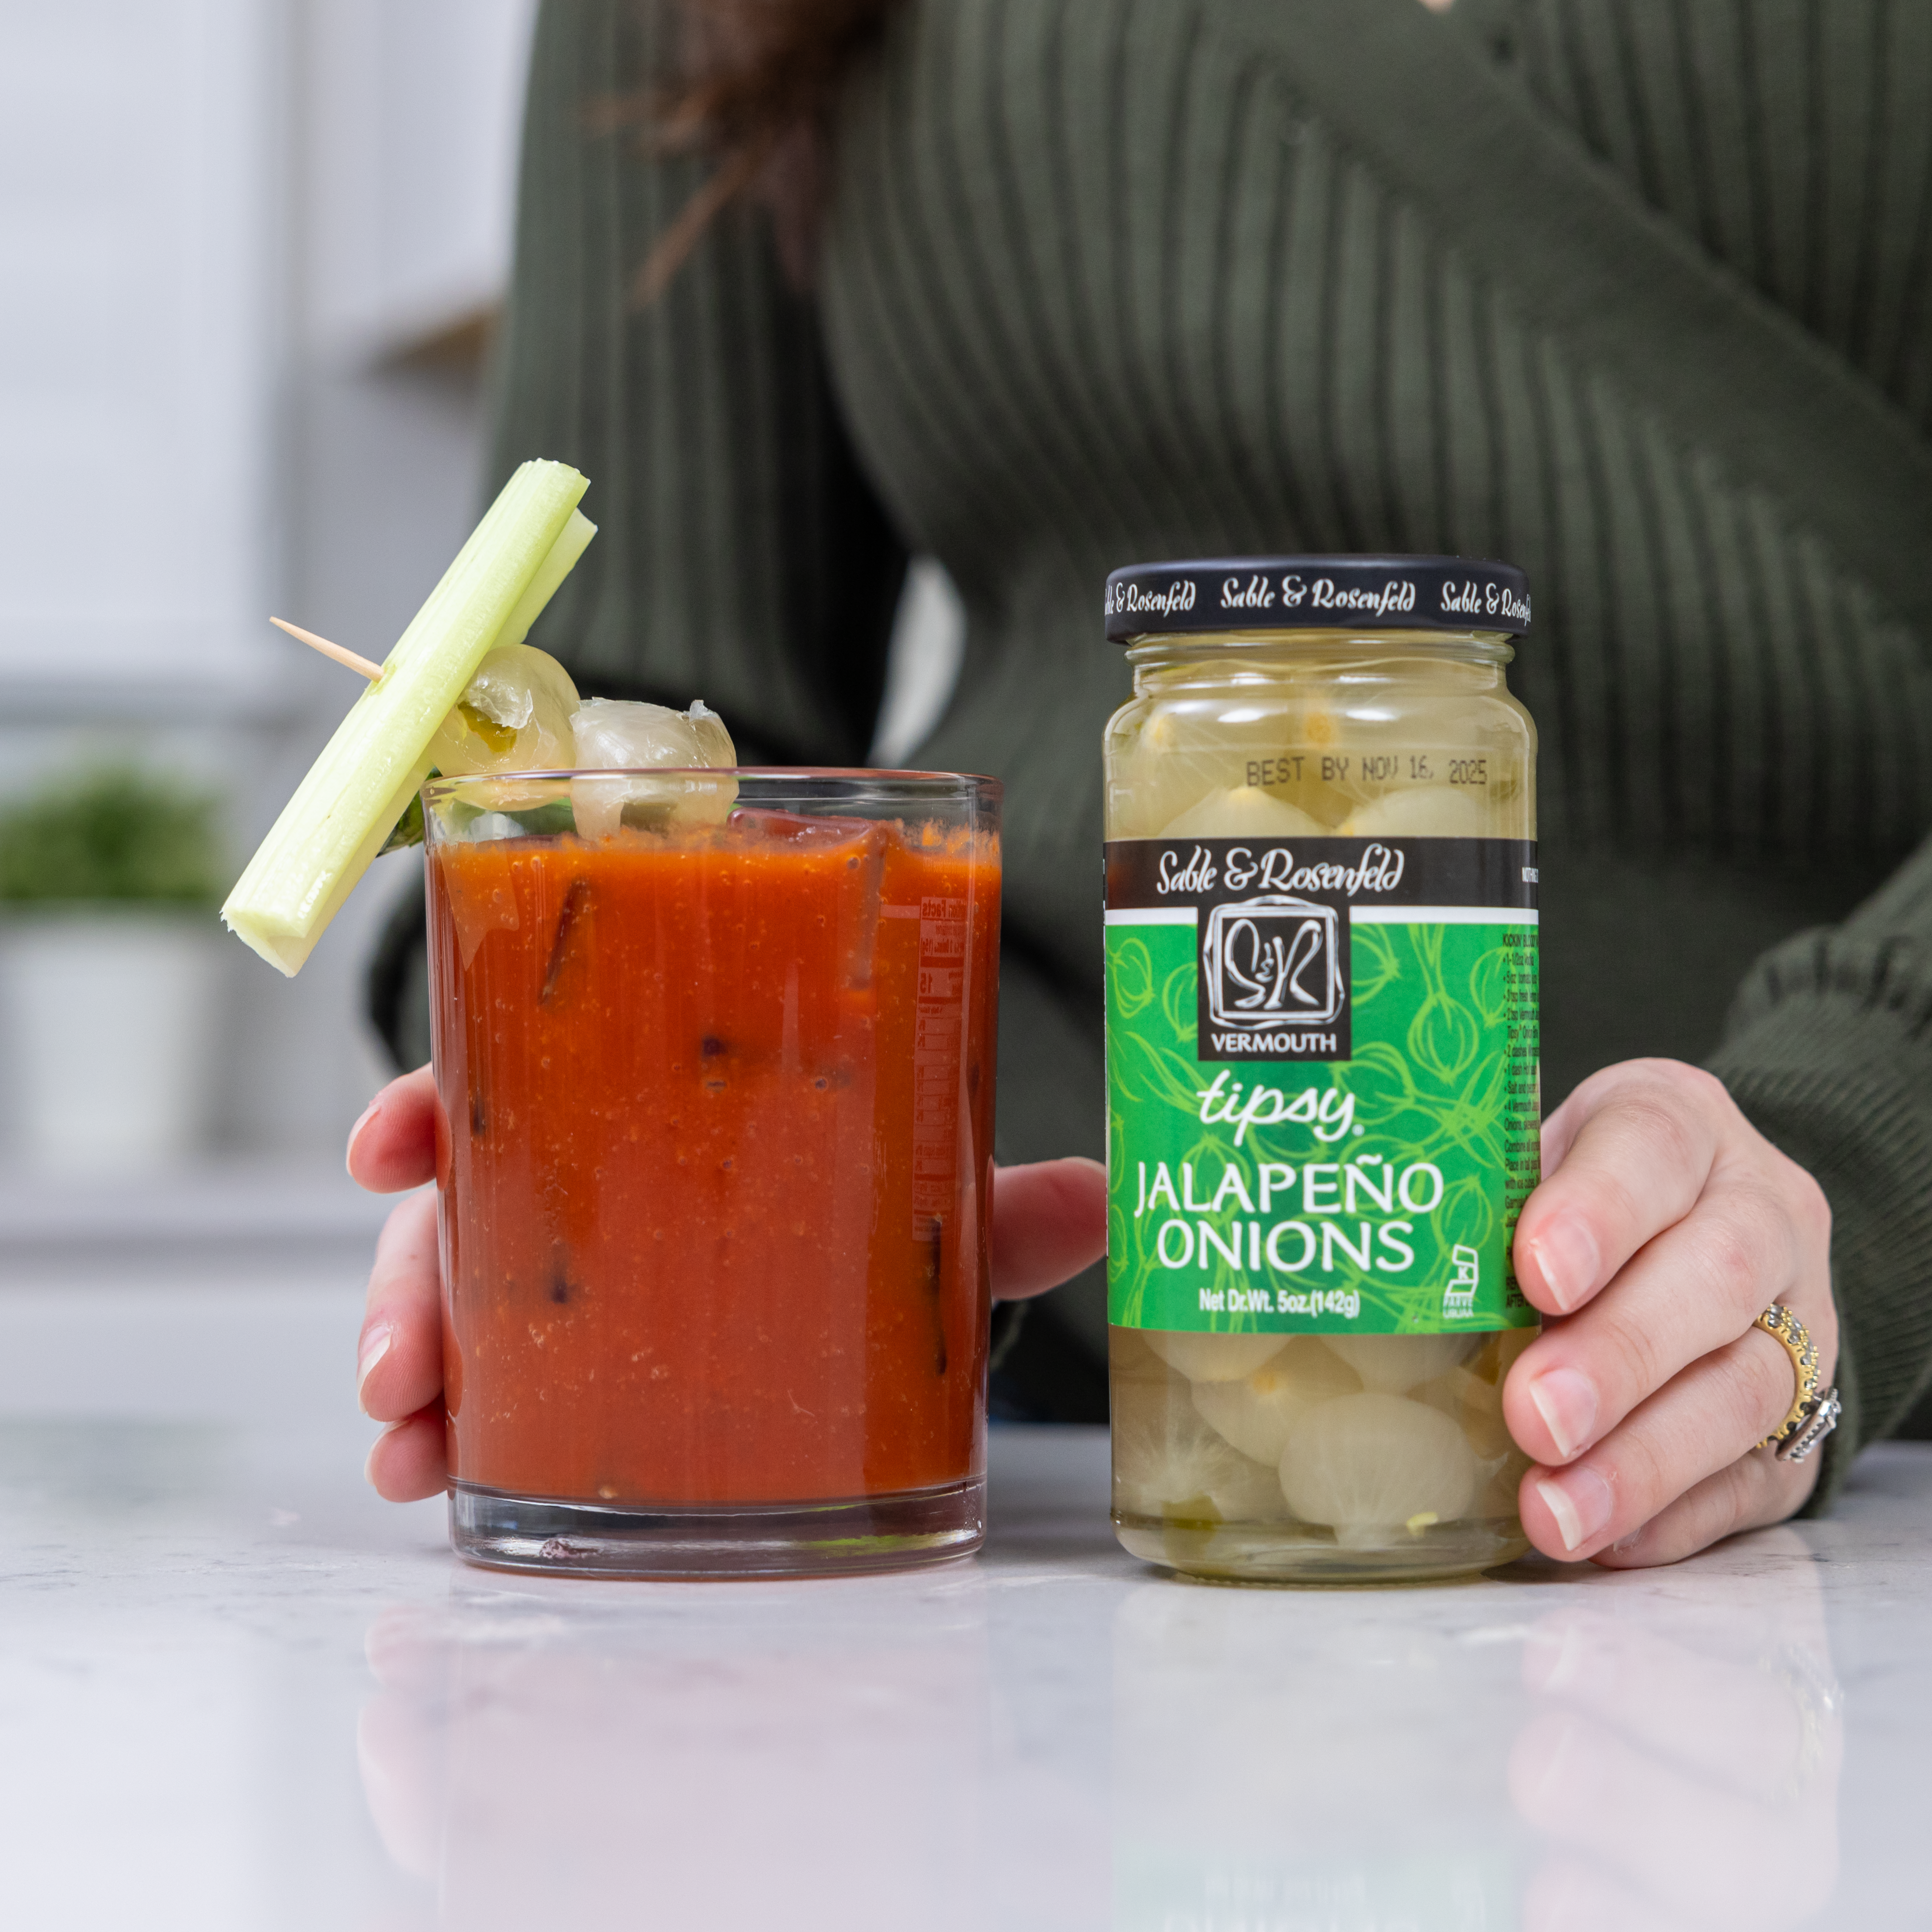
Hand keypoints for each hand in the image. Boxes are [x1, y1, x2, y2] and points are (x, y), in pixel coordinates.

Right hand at [347, 1065, 1108, 1500]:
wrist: (842, 1252)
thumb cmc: (840, 1187)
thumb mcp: (910, 1188)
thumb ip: (991, 1202)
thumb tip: (1100, 1204)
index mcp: (634, 1103)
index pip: (511, 1077)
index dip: (436, 1105)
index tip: (390, 1146)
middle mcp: (579, 1176)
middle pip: (460, 1211)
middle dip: (406, 1288)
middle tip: (400, 1367)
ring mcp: (564, 1267)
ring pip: (453, 1303)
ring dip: (411, 1375)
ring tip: (408, 1452)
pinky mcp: (567, 1351)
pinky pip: (489, 1377)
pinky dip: (454, 1427)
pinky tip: (443, 1479)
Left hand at [1504, 1059, 1837, 1567]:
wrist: (1699, 1232)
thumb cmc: (1576, 1196)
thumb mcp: (1532, 1160)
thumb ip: (1478, 1200)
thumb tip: (1362, 1260)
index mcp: (1679, 1125)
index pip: (1652, 1145)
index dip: (1597, 1211)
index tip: (1536, 1274)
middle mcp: (1758, 1212)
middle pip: (1713, 1277)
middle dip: (1618, 1354)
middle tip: (1534, 1413)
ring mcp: (1796, 1321)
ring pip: (1743, 1389)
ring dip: (1642, 1461)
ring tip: (1554, 1510)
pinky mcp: (1799, 1424)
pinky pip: (1752, 1478)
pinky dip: (1675, 1516)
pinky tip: (1604, 1540)